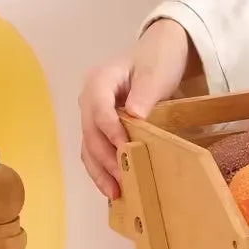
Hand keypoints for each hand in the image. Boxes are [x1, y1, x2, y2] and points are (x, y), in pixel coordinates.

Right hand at [79, 19, 192, 198]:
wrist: (159, 55)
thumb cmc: (158, 61)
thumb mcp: (155, 73)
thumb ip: (144, 93)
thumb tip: (134, 116)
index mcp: (99, 81)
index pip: (98, 109)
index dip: (110, 130)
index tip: (125, 148)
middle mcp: (90, 99)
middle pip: (90, 132)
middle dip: (105, 158)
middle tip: (122, 180)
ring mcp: (93, 115)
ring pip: (89, 146)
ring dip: (100, 170)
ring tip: (115, 193)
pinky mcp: (102, 129)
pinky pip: (96, 151)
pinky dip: (103, 169)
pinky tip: (114, 188)